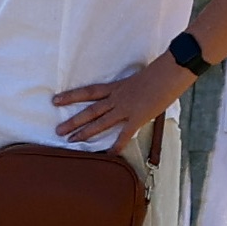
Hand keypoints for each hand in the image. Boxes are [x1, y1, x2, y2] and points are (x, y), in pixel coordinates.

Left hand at [51, 58, 189, 144]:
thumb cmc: (160, 71)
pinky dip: (117, 146)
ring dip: (84, 132)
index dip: (71, 96)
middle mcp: (117, 98)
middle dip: (73, 121)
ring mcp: (126, 108)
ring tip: (70, 141)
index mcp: (117, 86)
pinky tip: (109, 154)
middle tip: (58, 131)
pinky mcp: (138, 117)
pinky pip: (125, 134)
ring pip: (100, 122)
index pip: (89, 91)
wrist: (170, 71)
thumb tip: (134, 94)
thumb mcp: (140, 78)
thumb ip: (133, 88)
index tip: (56, 100)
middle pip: (90, 111)